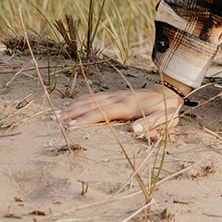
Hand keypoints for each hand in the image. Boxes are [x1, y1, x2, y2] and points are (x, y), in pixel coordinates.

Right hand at [57, 87, 184, 136]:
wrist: (169, 91)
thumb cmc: (165, 109)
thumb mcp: (163, 118)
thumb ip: (149, 124)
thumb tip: (134, 131)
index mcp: (126, 106)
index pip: (101, 113)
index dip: (85, 119)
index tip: (69, 126)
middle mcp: (117, 99)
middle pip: (90, 104)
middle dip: (71, 112)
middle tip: (52, 120)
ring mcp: (115, 95)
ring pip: (89, 99)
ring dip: (71, 106)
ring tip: (54, 113)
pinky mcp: (114, 95)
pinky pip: (93, 97)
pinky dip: (79, 100)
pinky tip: (69, 105)